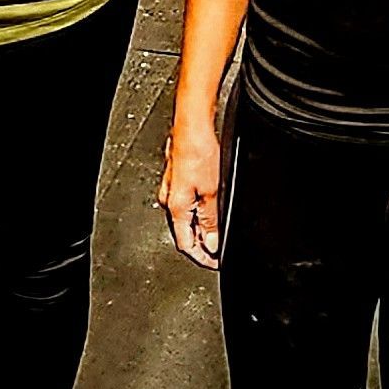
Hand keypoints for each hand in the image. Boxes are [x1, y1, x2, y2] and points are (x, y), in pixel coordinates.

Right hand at [159, 122, 221, 269]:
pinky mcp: (176, 179)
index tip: (215, 263)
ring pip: (185, 217)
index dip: (202, 257)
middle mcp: (169, 200)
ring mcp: (171, 189)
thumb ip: (211, 221)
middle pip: (184, 232)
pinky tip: (209, 208)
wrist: (192, 126)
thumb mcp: (213, 192)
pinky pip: (186, 203)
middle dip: (202, 243)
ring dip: (200, 227)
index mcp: (176, 207)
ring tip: (217, 231)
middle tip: (219, 250)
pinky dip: (197, 211)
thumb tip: (213, 243)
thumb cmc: (198, 153)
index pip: (186, 244)